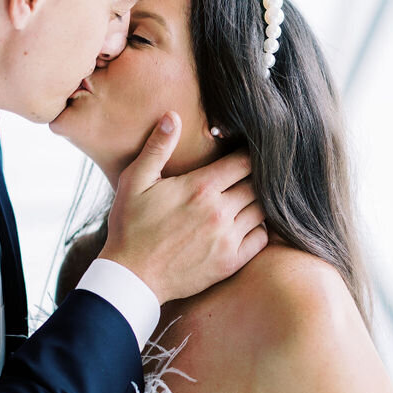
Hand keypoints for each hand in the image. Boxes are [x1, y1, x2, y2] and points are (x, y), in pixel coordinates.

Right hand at [99, 112, 267, 303]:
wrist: (131, 275)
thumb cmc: (130, 227)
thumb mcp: (135, 181)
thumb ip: (157, 148)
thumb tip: (172, 116)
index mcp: (201, 187)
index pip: (243, 162)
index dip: (246, 155)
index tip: (242, 155)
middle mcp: (220, 211)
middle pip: (257, 185)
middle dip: (254, 178)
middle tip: (245, 177)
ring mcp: (227, 238)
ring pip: (261, 211)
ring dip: (256, 203)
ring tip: (246, 199)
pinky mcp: (230, 262)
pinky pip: (261, 239)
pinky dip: (258, 229)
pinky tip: (245, 225)